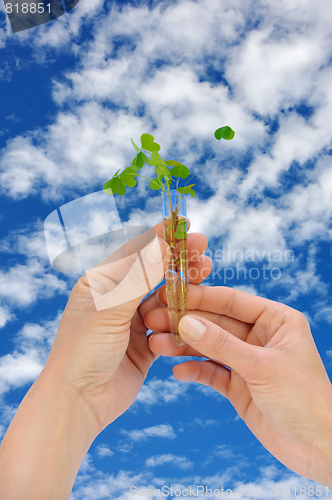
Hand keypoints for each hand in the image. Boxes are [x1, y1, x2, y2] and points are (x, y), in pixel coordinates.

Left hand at [44, 221, 211, 432]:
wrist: (78, 403)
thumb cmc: (82, 351)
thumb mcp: (111, 309)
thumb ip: (139, 277)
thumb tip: (163, 243)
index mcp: (99, 283)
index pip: (133, 252)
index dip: (159, 236)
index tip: (184, 224)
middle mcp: (115, 299)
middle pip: (152, 272)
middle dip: (177, 258)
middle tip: (203, 246)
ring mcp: (130, 322)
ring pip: (163, 297)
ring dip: (184, 285)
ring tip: (206, 270)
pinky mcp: (144, 344)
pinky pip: (168, 324)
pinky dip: (182, 316)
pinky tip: (198, 306)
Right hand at [143, 285, 331, 486]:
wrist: (317, 448)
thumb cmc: (305, 399)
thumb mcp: (261, 367)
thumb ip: (222, 345)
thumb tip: (186, 323)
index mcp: (275, 319)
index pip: (232, 301)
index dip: (201, 298)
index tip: (171, 295)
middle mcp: (260, 336)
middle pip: (216, 323)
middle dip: (186, 322)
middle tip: (155, 320)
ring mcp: (248, 361)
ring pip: (210, 347)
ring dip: (184, 346)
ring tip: (157, 345)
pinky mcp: (239, 385)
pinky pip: (212, 372)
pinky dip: (195, 371)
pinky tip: (178, 372)